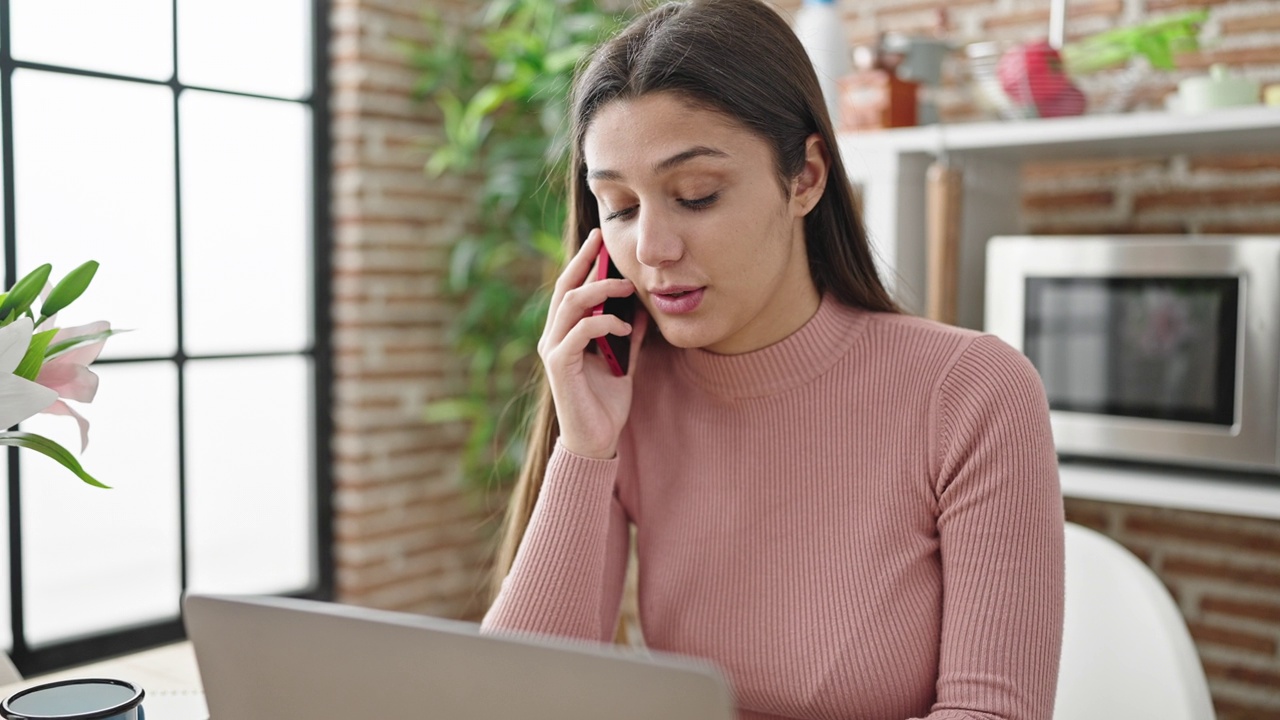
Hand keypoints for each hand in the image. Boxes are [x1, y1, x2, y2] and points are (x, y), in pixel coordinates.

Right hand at [539, 228, 649, 458]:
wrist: (597, 440)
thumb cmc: (606, 402)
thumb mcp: (624, 361)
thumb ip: (629, 336)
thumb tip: (643, 309)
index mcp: (564, 333)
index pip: (569, 288)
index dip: (581, 262)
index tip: (598, 239)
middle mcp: (552, 337)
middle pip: (564, 288)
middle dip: (585, 263)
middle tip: (605, 245)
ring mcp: (552, 350)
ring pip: (569, 305)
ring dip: (599, 291)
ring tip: (626, 288)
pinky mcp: (558, 366)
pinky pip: (579, 332)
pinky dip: (602, 323)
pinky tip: (624, 326)